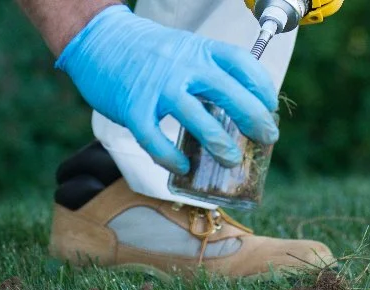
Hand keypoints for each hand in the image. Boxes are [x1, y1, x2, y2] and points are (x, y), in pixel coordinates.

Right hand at [55, 5, 278, 172]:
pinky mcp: (132, 109)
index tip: (270, 105)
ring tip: (233, 161)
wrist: (99, 40)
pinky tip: (184, 167)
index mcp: (200, 50)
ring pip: (197, 118)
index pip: (242, 63)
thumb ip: (211, 73)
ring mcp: (158, 88)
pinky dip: (171, 157)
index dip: (262, 85)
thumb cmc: (150, 52)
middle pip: (228, 91)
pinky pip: (155, 140)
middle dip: (253, 118)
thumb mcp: (187, 50)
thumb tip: (244, 108)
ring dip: (219, 143)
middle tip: (267, 137)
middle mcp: (182, 67)